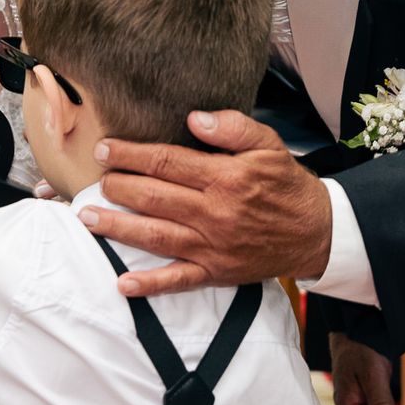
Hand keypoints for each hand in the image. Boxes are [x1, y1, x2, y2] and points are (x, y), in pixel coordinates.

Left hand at [86, 110, 331, 295]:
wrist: (316, 233)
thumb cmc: (287, 186)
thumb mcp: (269, 145)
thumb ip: (233, 127)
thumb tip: (194, 120)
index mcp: (226, 178)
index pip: (167, 162)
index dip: (131, 154)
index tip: (105, 149)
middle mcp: (215, 213)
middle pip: (154, 197)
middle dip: (118, 186)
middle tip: (96, 178)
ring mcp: (213, 246)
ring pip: (156, 236)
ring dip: (118, 228)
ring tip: (88, 218)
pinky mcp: (216, 271)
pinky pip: (179, 281)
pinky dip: (150, 284)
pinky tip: (123, 283)